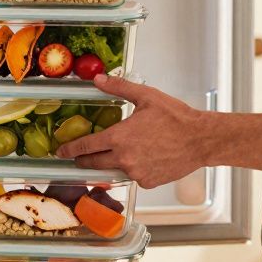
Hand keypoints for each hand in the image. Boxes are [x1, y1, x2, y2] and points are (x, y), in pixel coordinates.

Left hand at [55, 74, 209, 188]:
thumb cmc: (176, 118)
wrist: (200, 140)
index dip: (70, 150)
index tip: (61, 152)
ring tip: (115, 155)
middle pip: (93, 164)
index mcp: (119, 137)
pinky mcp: (148, 182)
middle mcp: (124, 158)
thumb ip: (119, 88)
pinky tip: (142, 158)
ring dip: (110, 164)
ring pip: (113, 171)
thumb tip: (98, 79)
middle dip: (83, 161)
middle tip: (78, 157)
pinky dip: (132, 169)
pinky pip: (133, 177)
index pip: (85, 147)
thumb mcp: (146, 97)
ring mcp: (136, 173)